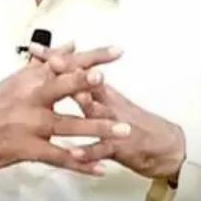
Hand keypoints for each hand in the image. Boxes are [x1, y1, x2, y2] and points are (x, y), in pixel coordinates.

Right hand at [0, 46, 128, 187]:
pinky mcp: (26, 148)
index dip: (91, 57)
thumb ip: (47, 63)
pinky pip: (57, 157)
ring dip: (96, 129)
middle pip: (61, 87)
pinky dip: (79, 163)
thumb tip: (70, 44)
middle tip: (104, 80)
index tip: (116, 51)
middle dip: (84, 83)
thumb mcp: (16, 80)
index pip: (65, 63)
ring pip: (66, 125)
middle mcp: (30, 98)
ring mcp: (28, 124)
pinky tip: (98, 166)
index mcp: (30, 79)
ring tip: (122, 131)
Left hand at [30, 44, 186, 181]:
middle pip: (86, 83)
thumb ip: (85, 86)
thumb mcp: (108, 100)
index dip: (56, 57)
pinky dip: (88, 151)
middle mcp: (107, 103)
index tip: (35, 47)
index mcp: (102, 92)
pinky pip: (101, 148)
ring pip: (96, 112)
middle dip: (68, 71)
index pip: (77, 69)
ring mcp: (113, 124)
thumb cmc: (133, 123)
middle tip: (52, 60)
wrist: (165, 146)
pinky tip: (74, 153)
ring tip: (68, 97)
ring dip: (84, 104)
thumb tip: (64, 70)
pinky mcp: (119, 147)